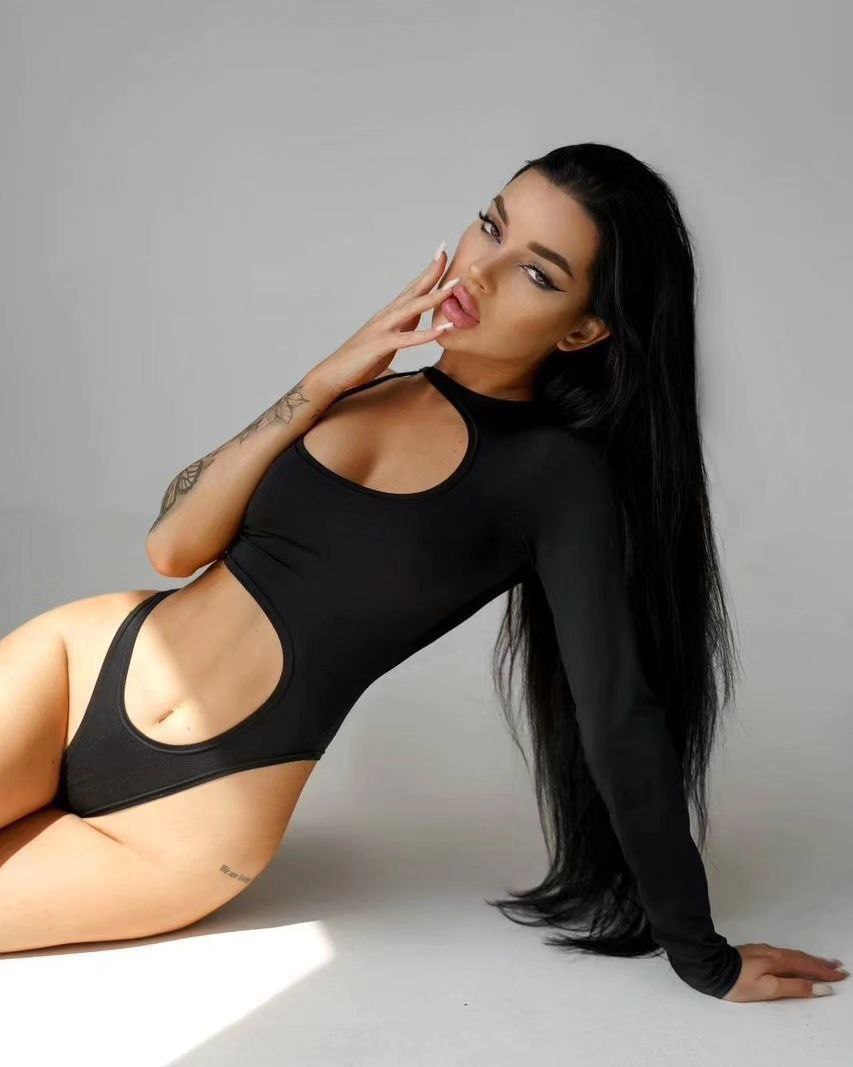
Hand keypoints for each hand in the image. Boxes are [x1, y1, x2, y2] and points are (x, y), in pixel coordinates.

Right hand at [308, 246, 459, 397]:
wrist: (334, 374)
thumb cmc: (361, 361)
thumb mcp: (388, 342)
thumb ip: (403, 330)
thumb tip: (418, 325)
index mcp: (390, 315)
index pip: (412, 290)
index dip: (427, 273)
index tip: (441, 255)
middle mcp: (386, 317)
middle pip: (413, 291)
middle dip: (431, 273)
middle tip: (445, 253)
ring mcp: (382, 329)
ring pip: (412, 309)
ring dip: (433, 297)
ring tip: (453, 288)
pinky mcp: (380, 346)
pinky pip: (406, 339)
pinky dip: (424, 334)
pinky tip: (441, 331)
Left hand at [722, 943, 848, 1001]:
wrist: (710, 967)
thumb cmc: (739, 983)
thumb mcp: (769, 989)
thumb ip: (795, 987)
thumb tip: (821, 987)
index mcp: (779, 962)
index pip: (808, 967)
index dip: (825, 973)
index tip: (841, 975)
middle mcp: (773, 953)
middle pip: (802, 958)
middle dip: (820, 963)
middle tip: (837, 966)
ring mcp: (763, 951)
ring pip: (792, 954)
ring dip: (809, 958)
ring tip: (821, 962)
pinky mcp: (754, 953)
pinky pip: (782, 954)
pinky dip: (794, 957)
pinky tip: (793, 958)